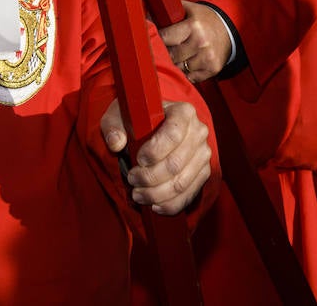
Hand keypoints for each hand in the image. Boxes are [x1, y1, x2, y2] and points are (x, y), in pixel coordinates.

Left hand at [101, 99, 211, 215]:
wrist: (152, 127)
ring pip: (181, 183)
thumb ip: (113, 127)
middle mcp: (198, 131)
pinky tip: (153, 205)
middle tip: (132, 179)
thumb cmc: (135, 120)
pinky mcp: (203, 172)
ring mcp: (203, 153)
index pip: (173, 134)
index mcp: (182, 112)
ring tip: (137, 194)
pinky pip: (189, 194)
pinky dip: (170, 204)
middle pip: (176, 163)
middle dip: (150, 177)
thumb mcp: (119, 116)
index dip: (154, 151)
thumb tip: (116, 143)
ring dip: (156, 194)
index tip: (138, 159)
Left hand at [158, 0, 231, 82]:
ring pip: (179, 68)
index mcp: (193, 26)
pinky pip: (190, 77)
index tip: (151, 40)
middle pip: (171, 55)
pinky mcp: (212, 69)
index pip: (165, 37)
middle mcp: (201, 42)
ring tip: (176, 55)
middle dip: (165, 53)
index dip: (156, 39)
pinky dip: (185, 72)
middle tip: (163, 49)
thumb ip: (168, 12)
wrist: (227, 29)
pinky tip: (186, 62)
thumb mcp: (187, 9)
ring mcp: (207, 58)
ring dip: (174, 64)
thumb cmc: (204, 20)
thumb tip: (145, 17)